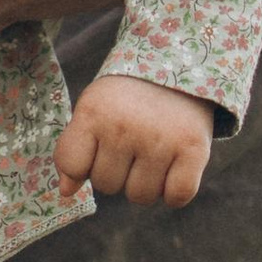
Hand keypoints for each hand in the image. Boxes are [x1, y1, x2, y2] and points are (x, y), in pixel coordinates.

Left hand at [55, 71, 213, 208]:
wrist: (178, 65)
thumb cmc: (126, 97)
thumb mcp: (94, 110)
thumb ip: (75, 150)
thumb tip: (66, 192)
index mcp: (94, 112)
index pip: (72, 165)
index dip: (82, 166)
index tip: (96, 148)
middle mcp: (125, 127)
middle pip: (107, 186)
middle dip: (117, 172)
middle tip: (131, 145)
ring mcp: (160, 140)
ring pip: (140, 196)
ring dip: (145, 184)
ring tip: (151, 153)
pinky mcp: (194, 150)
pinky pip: (177, 197)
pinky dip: (175, 192)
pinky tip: (174, 167)